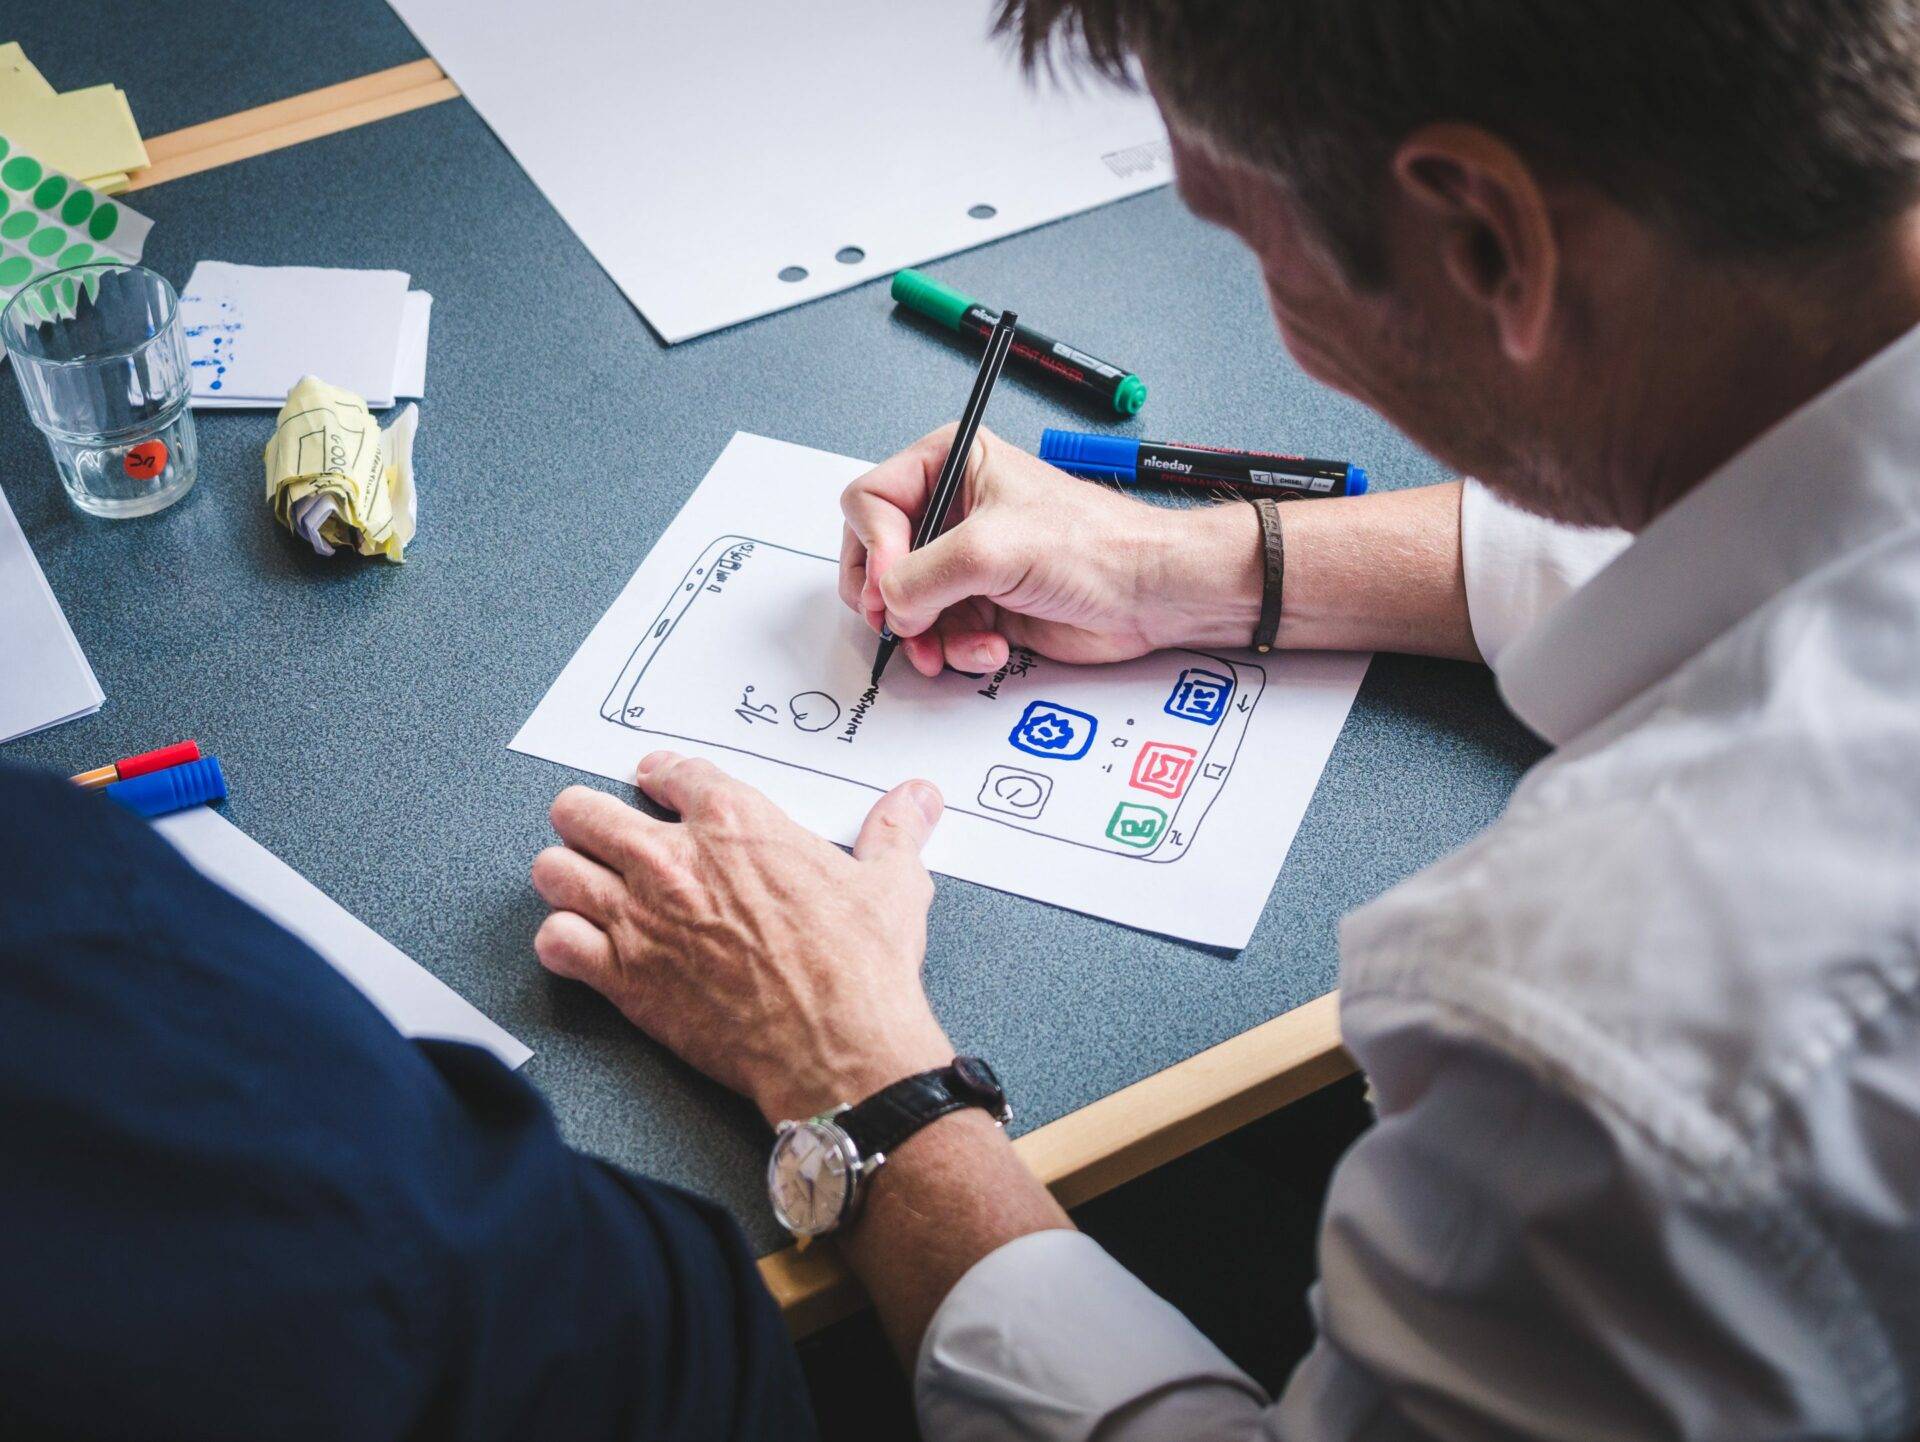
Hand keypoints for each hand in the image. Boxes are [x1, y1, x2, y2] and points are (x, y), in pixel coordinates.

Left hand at [530, 753, 953, 1125]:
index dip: (659, 776)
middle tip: (603, 836)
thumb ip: (895, 832)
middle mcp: (674, 859)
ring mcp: (639, 916)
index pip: (669, 771)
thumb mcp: (891, 885)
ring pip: (554, 870)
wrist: (839, 1047)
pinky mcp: (622, 976)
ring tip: (582, 888)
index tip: (654, 784)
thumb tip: (918, 799)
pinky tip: (580, 948)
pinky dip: (560, 944)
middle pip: (584, 811)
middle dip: (589, 821)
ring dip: (566, 877)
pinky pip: (554, 941)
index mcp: (735, 820)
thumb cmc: (861, 967)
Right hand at [839, 425, 1262, 677]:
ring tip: (948, 647)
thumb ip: (921, 577)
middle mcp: (951, 510)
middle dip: (890, 600)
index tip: (893, 586)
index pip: (870, 501)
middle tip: (901, 625)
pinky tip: (991, 647)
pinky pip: (937, 635)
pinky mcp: (980, 605)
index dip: (874, 548)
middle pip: (877, 558)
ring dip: (925, 636)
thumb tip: (887, 606)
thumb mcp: (991, 549)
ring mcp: (964, 561)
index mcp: (950, 464)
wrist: (1148, 595)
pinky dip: (956, 649)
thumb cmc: (1094, 546)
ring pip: (903, 606)